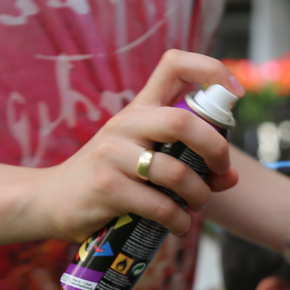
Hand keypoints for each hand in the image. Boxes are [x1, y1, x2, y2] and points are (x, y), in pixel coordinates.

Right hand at [26, 49, 243, 241]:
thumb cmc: (113, 179)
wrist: (54, 200)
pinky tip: (177, 224)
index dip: (210, 70)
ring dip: (198, 195)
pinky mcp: (106, 187)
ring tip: (195, 206)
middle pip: (182, 121)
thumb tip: (231, 177)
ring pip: (176, 172)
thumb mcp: (148, 161)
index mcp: (140, 109)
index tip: (235, 93)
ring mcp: (113, 154)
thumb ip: (190, 163)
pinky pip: (159, 205)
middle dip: (216, 150)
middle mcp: (126, 123)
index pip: (174, 65)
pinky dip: (179, 220)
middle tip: (221, 173)